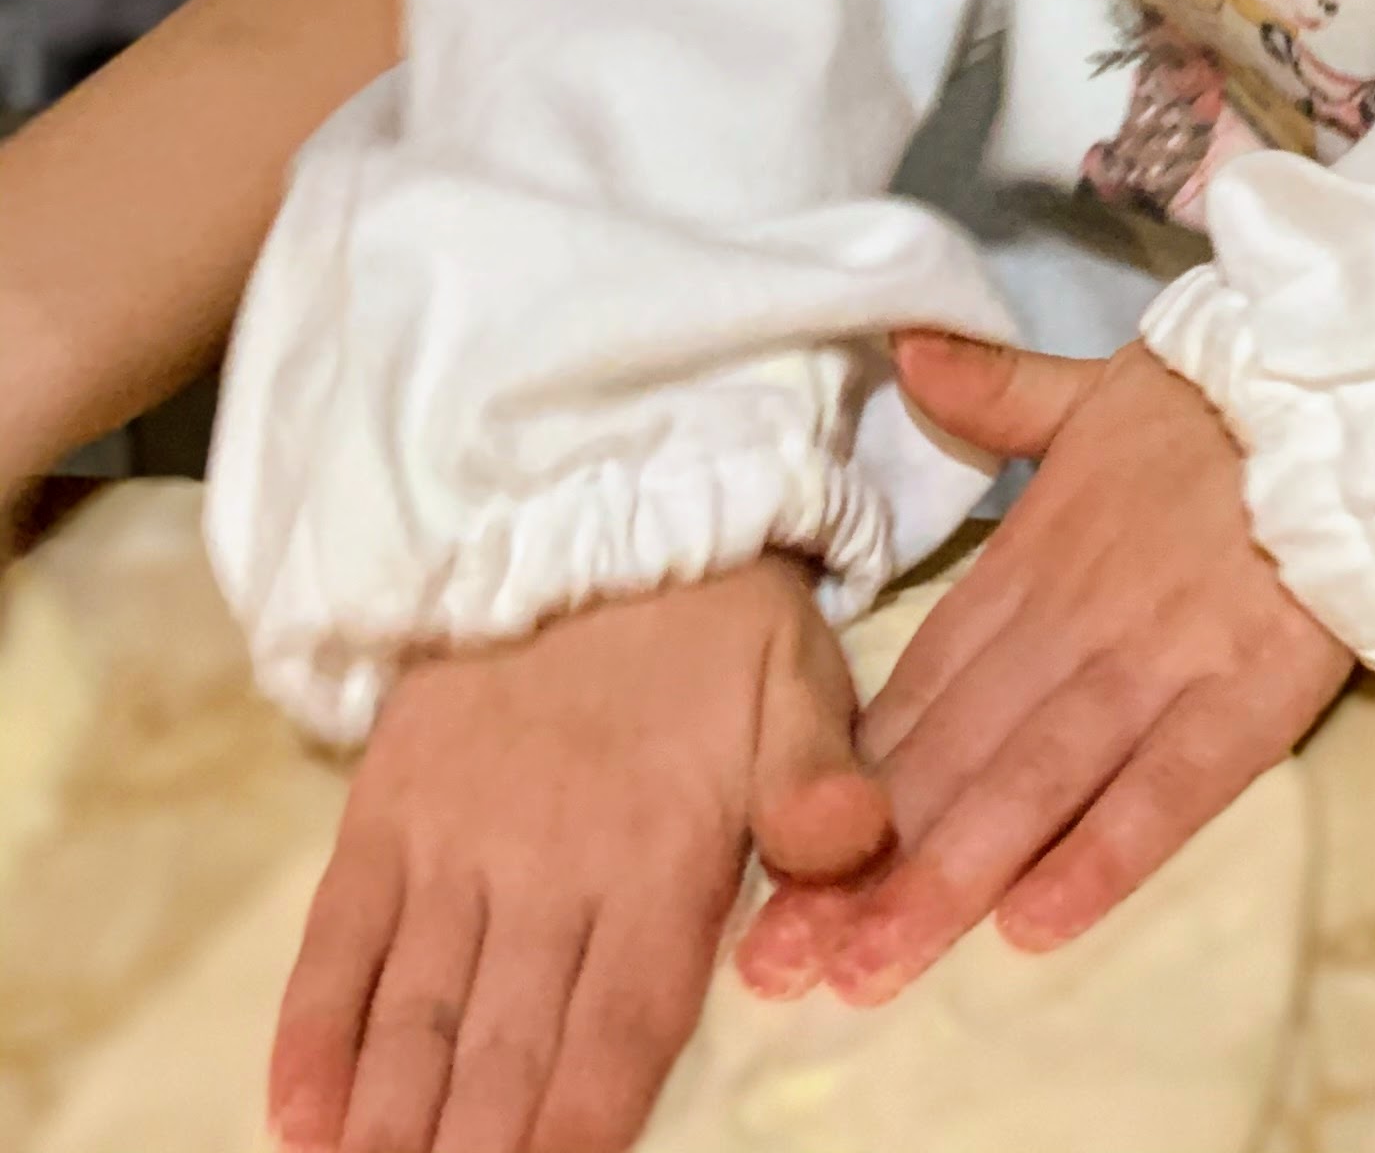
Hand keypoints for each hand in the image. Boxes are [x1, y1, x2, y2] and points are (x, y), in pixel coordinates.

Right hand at [271, 550, 887, 1152]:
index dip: (586, 1117)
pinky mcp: (388, 810)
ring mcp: (456, 844)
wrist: (602, 503)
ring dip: (390, 1118)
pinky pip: (341, 938)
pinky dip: (316, 1032)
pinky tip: (302, 1117)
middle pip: (506, 1045)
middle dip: (479, 1146)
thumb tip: (856, 842)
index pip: (623, 1022)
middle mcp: (550, 866)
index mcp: (661, 851)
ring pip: (419, 1013)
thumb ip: (818, 778)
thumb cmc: (717, 626)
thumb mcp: (799, 684)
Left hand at [737, 332, 1350, 1000]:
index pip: (919, 688)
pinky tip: (1032, 924)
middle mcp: (1075, 619)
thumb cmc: (1227, 398)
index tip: (774, 867)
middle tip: (784, 966)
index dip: (843, 781)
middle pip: (952, 757)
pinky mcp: (1247, 692)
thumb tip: (909, 355)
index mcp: (1033, 558)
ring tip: (871, 968)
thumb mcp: (1097, 387)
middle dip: (863, 865)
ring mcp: (1158, 659)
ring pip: (1033, 782)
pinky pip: (1166, 787)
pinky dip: (1100, 853)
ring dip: (948, 877)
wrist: (1349, 384)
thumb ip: (998, 394)